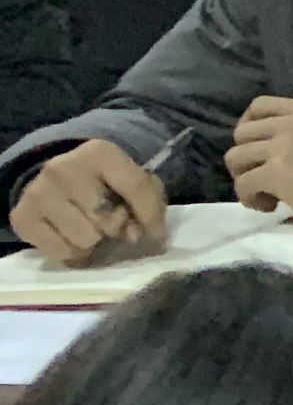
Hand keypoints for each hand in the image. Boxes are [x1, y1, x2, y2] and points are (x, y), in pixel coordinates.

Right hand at [6, 141, 167, 265]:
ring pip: (84, 239)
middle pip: (107, 218)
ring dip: (95, 241)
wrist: (56, 178)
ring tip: (92, 228)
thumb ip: (146, 201)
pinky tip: (73, 236)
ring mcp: (39, 193)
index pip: (135, 186)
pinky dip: (73, 252)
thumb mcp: (129, 179)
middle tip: (114, 224)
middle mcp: (63, 169)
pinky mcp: (22, 217)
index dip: (150, 215)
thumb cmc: (103, 181)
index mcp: (99, 152)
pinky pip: (61, 252)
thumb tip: (137, 235)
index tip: (157, 235)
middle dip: (117, 227)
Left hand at [226, 99, 292, 232]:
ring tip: (262, 193)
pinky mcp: (275, 172)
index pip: (260, 105)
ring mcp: (282, 146)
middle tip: (258, 174)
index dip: (248, 125)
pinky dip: (249, 197)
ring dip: (243, 176)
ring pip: (236, 156)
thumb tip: (286, 156)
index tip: (256, 145)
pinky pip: (243, 183)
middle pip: (242, 131)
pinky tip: (267, 205)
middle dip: (244, 155)